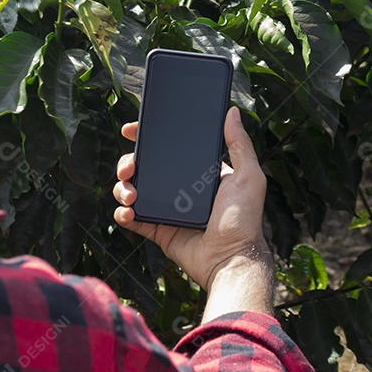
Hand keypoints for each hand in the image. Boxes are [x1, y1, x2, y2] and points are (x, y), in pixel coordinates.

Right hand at [112, 107, 271, 290]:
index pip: (168, 149)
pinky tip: (127, 211)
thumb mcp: (248, 177)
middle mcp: (179, 188)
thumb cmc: (244, 220)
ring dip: (122, 187)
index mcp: (198, 173)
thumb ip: (239, 144)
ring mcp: (166, 209)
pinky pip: (132, 217)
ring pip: (132, 189)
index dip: (147, 138)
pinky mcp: (157, 229)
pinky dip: (123, 213)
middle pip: (144, 167)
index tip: (131, 130)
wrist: (230, 260)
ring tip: (130, 194)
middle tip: (128, 167)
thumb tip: (232, 112)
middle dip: (128, 162)